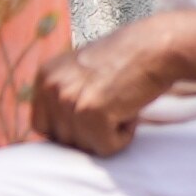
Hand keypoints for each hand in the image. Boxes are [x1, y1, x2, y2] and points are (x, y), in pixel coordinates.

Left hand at [32, 21, 186, 155]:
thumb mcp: (81, 72)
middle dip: (89, 134)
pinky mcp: (91, 112)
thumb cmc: (127, 60)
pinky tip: (130, 113)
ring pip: (84, 146)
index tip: (91, 123)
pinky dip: (123, 138)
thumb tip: (62, 131)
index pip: (41, 126)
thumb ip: (65, 95)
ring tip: (121, 108)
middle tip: (112, 112)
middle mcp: (50, 87)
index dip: (69, 131)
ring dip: (108, 135)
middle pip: (61, 140)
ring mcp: (68, 99)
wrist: (155, 48)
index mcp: (45, 77)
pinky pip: (105, 147)